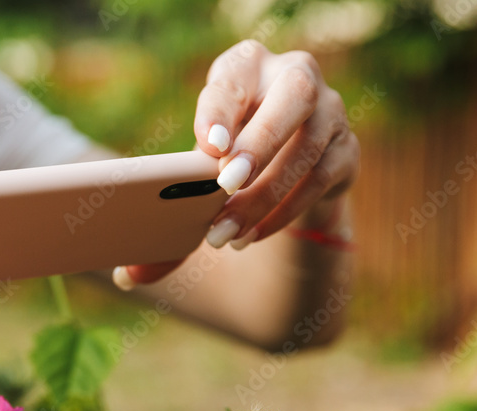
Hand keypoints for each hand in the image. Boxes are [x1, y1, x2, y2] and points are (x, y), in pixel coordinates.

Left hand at [115, 40, 358, 287]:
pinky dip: (285, 211)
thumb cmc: (227, 159)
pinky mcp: (348, 149)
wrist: (284, 169)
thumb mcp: (197, 170)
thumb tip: (128, 278)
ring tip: (226, 235)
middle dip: (259, 142)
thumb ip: (167, 215)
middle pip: (293, 97)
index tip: (209, 143)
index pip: (233, 77)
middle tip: (225, 185)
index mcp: (247, 65)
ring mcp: (331, 112)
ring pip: (308, 148)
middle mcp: (296, 76)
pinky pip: (322, 179)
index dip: (221, 108)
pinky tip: (253, 235)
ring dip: (265, 195)